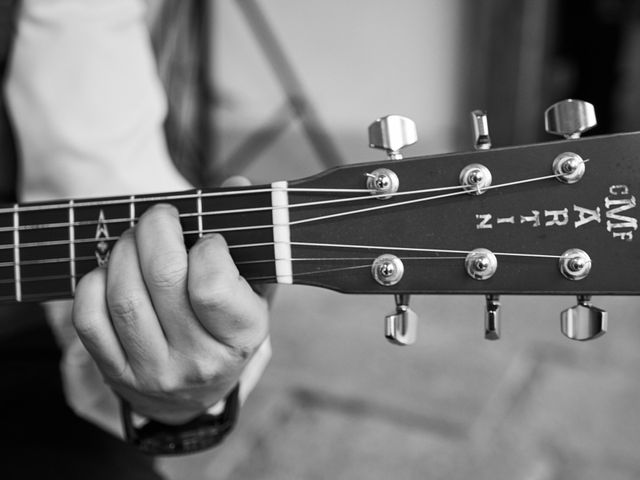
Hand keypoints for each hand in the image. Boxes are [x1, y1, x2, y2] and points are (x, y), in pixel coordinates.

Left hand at [72, 201, 268, 423]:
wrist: (195, 396)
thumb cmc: (225, 328)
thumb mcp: (252, 290)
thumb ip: (249, 237)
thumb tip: (234, 183)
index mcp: (241, 337)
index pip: (212, 284)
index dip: (207, 246)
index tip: (208, 239)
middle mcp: (198, 360)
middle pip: (162, 277)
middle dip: (155, 229)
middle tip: (160, 218)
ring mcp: (153, 370)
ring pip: (123, 294)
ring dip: (123, 251)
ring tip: (134, 241)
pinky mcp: (115, 373)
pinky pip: (89, 318)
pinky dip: (94, 283)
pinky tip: (111, 274)